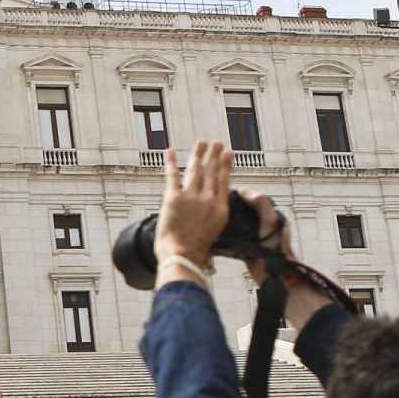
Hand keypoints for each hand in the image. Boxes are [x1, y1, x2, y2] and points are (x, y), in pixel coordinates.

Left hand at [155, 141, 234, 269]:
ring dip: (198, 154)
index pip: (224, 181)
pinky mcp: (174, 198)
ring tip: (201, 143)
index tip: (227, 154)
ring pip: (196, 170)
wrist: (182, 254)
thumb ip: (214, 214)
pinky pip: (172, 175)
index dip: (225, 166)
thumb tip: (213, 205)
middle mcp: (208, 199)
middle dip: (213, 156)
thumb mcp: (214, 230)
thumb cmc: (195, 249)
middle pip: (211, 172)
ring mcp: (191, 197)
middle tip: (216, 144)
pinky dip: (170, 162)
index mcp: (220, 208)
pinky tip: (170, 151)